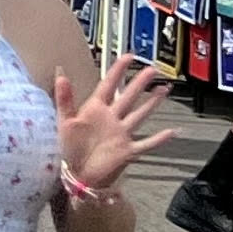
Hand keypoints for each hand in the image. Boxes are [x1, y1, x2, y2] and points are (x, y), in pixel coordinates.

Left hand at [53, 57, 173, 195]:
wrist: (76, 174)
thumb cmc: (69, 148)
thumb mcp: (64, 122)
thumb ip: (64, 99)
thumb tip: (60, 75)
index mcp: (95, 109)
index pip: (108, 85)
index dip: (118, 70)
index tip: (128, 57)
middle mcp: (111, 119)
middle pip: (128, 96)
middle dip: (140, 82)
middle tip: (152, 69)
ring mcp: (121, 134)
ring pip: (140, 115)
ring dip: (153, 103)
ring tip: (165, 89)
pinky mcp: (128, 150)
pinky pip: (147, 144)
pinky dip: (159, 139)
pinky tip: (172, 132)